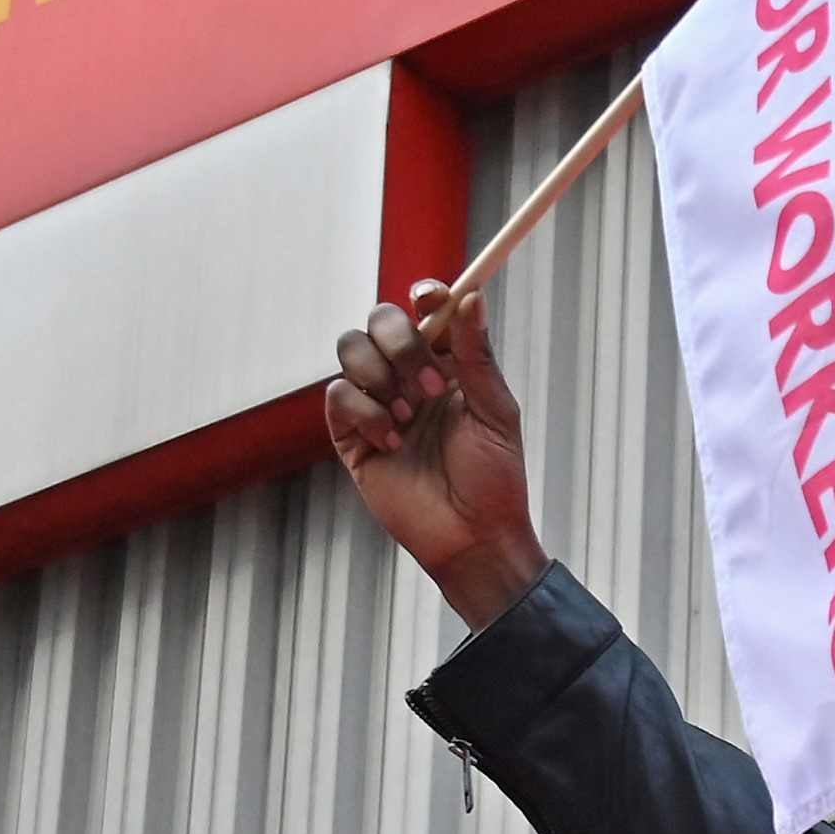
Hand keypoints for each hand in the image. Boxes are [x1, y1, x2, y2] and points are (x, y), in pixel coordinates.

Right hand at [322, 287, 543, 627]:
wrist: (472, 537)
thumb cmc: (495, 479)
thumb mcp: (495, 412)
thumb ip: (477, 356)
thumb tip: (471, 296)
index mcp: (448, 364)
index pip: (426, 312)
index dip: (425, 296)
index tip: (430, 299)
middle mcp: (409, 377)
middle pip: (381, 321)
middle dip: (400, 341)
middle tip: (430, 385)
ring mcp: (378, 403)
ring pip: (351, 348)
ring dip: (379, 374)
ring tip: (407, 416)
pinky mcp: (352, 435)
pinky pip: (339, 395)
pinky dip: (363, 412)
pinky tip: (391, 443)